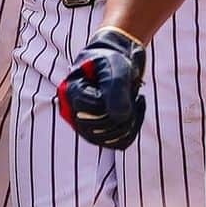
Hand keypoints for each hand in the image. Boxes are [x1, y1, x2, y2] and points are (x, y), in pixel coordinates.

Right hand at [58, 26, 145, 149]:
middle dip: (124, 110)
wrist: (114, 67)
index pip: (96, 109)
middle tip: (130, 91)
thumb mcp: (115, 66)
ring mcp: (84, 129)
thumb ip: (116, 86)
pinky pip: (121, 143)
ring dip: (131, 119)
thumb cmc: (112, 63)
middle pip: (103, 127)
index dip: (113, 99)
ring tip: (132, 99)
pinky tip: (136, 109)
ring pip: (113, 139)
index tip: (121, 82)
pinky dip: (134, 127)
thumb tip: (119, 116)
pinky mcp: (99, 137)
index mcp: (69, 93)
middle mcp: (72, 115)